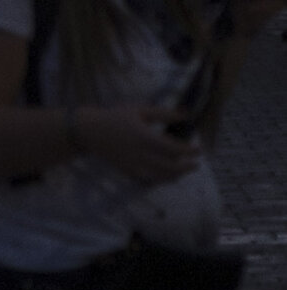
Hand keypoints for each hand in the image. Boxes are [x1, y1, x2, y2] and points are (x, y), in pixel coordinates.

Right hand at [76, 102, 202, 187]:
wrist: (90, 132)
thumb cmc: (116, 117)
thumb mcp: (140, 110)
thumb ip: (164, 114)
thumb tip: (185, 116)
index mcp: (145, 137)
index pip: (174, 149)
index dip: (189, 151)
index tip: (198, 149)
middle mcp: (141, 154)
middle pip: (171, 167)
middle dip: (187, 167)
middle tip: (196, 164)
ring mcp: (134, 165)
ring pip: (161, 177)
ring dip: (177, 175)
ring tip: (184, 171)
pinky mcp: (128, 171)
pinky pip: (150, 180)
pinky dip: (162, 179)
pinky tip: (167, 174)